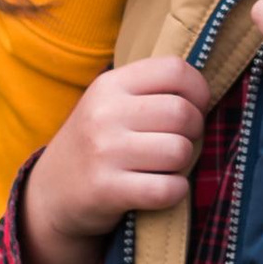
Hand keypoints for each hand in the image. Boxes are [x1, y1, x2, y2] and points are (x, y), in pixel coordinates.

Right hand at [20, 57, 210, 263]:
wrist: (52, 194)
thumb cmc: (97, 144)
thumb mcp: (111, 105)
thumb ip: (151, 91)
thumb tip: (210, 90)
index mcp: (110, 85)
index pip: (175, 69)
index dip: (199, 90)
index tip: (195, 108)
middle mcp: (104, 113)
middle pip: (183, 113)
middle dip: (194, 132)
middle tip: (179, 143)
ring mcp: (103, 152)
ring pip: (179, 151)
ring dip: (183, 164)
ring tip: (165, 167)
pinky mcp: (106, 190)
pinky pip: (167, 189)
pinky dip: (174, 192)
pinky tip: (160, 190)